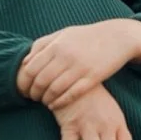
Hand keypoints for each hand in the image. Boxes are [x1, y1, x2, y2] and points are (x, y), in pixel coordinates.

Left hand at [17, 19, 140, 111]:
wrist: (117, 37)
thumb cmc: (87, 36)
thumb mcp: (63, 34)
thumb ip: (43, 45)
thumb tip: (25, 61)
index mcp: (56, 45)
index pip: (31, 68)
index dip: (24, 82)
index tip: (24, 88)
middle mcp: (66, 56)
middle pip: (40, 81)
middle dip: (33, 93)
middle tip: (32, 98)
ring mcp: (79, 68)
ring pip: (54, 90)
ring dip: (45, 99)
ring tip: (44, 102)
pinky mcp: (92, 78)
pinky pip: (71, 95)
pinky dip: (59, 102)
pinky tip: (54, 105)